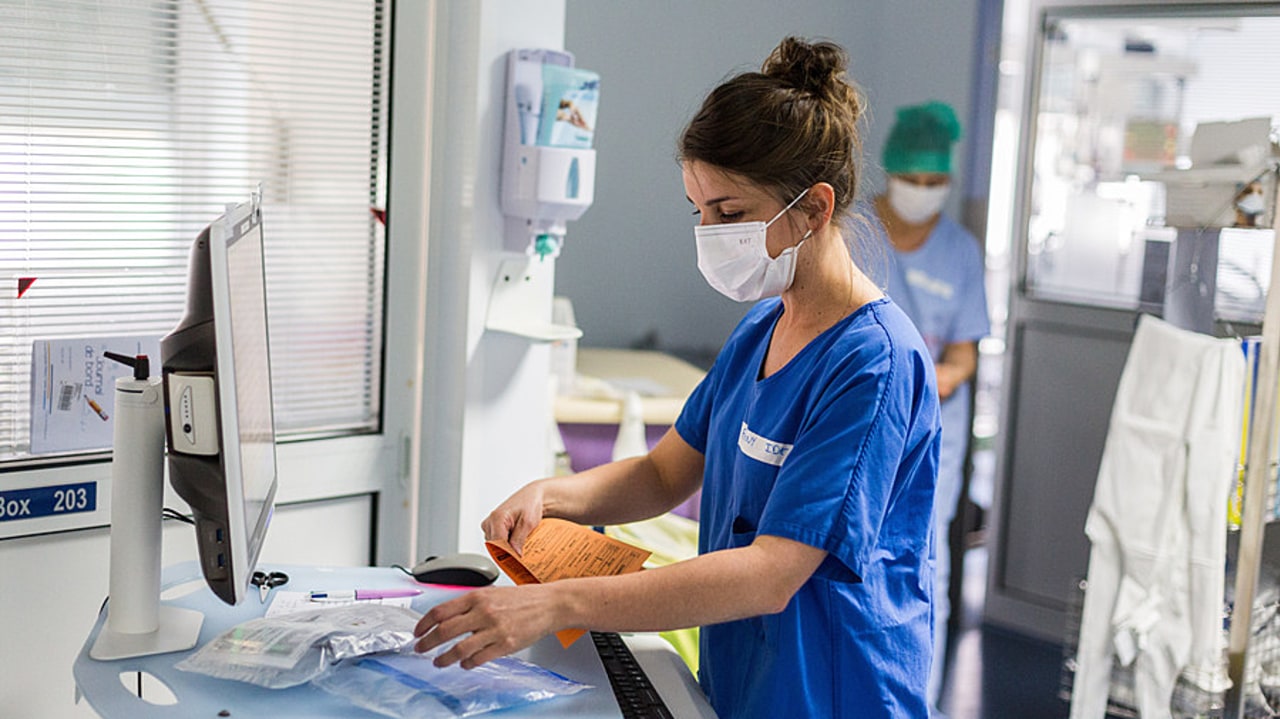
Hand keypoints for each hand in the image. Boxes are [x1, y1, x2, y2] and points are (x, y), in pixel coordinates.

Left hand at [413, 584, 561, 668]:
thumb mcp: (492, 592)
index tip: (418, 632)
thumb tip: (447, 617)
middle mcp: (483, 612)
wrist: (549, 604)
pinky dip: (467, 663)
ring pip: (459, 649)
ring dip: (444, 658)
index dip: (424, 624)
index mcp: (477, 597)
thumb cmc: (522, 598)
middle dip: (427, 643)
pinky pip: (478, 659)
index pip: (440, 611)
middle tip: (421, 649)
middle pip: (445, 631)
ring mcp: (494, 630)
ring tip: (439, 662)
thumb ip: (470, 604)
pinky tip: (464, 663)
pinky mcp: (505, 645)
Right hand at [481, 482, 545, 554]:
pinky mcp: (492, 529)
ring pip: (495, 546)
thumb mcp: (528, 523)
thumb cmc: (530, 504)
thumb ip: (519, 539)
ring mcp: (489, 526)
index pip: (497, 544)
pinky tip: (516, 542)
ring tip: (520, 544)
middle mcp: (490, 521)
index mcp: (497, 518)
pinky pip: (497, 542)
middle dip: (508, 552)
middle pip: (494, 547)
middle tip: (521, 554)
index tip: (517, 561)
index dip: (507, 554)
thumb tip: (514, 554)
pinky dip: (506, 544)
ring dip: (507, 549)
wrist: (532, 497)